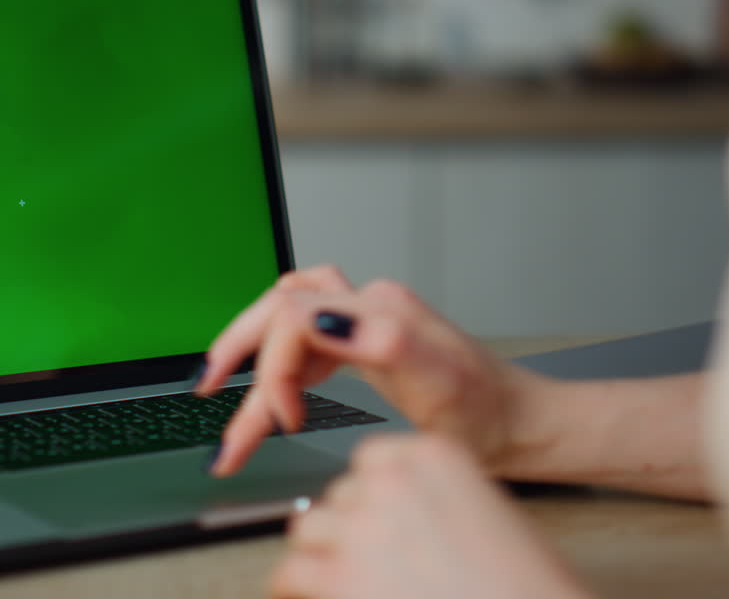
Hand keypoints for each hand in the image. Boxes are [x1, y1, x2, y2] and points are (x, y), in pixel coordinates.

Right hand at [195, 265, 552, 476]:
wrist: (522, 423)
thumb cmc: (486, 415)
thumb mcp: (436, 384)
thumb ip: (376, 340)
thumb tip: (317, 315)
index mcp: (379, 313)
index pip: (293, 319)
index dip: (274, 371)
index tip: (285, 422)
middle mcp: (370, 306)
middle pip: (280, 309)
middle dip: (237, 349)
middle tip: (206, 387)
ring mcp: (369, 318)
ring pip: (288, 317)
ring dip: (252, 348)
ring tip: (222, 381)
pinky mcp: (370, 335)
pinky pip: (308, 330)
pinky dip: (282, 355)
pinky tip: (278, 383)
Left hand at [271, 434, 589, 598]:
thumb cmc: (528, 586)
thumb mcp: (491, 519)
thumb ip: (436, 504)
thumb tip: (398, 522)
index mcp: (434, 456)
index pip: (373, 461)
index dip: (372, 496)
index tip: (377, 517)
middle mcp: (391, 481)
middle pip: (340, 496)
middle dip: (350, 528)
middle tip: (368, 561)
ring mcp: (361, 527)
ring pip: (308, 529)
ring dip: (322, 554)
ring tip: (339, 578)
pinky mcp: (338, 576)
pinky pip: (291, 572)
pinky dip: (298, 587)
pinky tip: (314, 596)